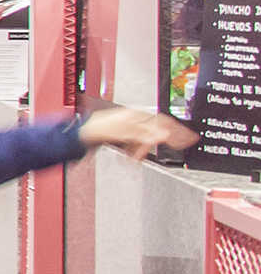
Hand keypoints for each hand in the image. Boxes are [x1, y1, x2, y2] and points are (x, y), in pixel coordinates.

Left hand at [81, 107, 196, 162]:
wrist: (84, 131)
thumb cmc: (101, 127)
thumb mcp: (126, 132)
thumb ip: (146, 135)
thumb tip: (165, 136)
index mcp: (139, 116)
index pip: (165, 122)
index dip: (179, 131)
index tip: (190, 139)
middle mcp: (137, 119)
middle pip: (159, 129)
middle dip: (169, 140)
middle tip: (182, 147)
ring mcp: (131, 126)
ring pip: (147, 138)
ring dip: (146, 149)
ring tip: (139, 158)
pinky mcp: (124, 133)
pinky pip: (137, 142)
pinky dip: (137, 150)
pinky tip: (134, 157)